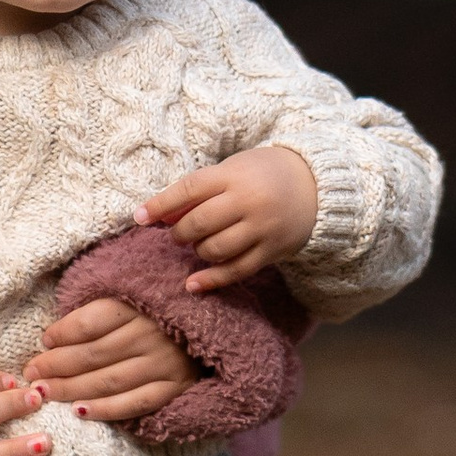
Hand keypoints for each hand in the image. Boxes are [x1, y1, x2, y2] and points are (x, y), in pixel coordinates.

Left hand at [26, 297, 198, 426]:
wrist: (216, 325)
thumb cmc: (161, 312)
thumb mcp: (134, 298)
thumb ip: (99, 311)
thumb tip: (54, 335)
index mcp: (140, 306)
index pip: (92, 321)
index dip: (63, 332)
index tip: (43, 341)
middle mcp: (152, 334)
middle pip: (94, 353)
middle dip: (57, 365)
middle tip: (31, 374)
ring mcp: (165, 363)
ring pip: (109, 380)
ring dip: (72, 389)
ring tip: (45, 392)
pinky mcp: (175, 388)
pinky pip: (135, 403)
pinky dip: (106, 409)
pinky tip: (80, 412)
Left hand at [137, 143, 317, 291]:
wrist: (318, 186)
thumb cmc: (264, 174)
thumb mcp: (232, 170)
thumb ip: (199, 191)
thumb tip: (160, 215)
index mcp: (234, 175)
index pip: (188, 190)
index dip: (160, 205)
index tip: (138, 217)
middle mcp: (248, 201)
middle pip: (199, 223)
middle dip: (179, 233)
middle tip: (178, 234)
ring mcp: (262, 228)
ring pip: (215, 249)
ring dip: (198, 252)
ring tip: (199, 245)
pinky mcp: (272, 251)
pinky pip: (236, 270)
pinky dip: (212, 280)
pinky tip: (193, 285)